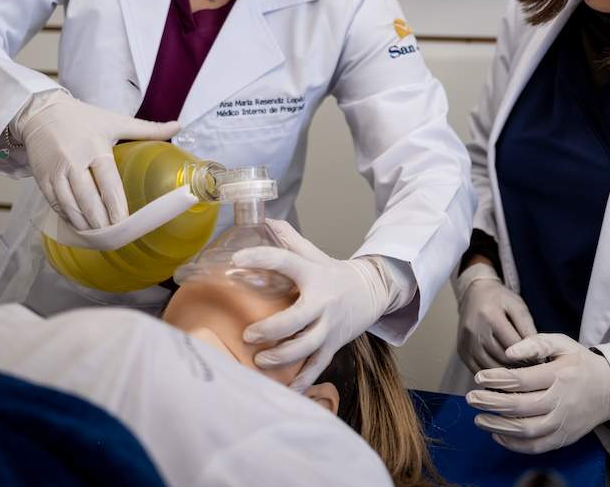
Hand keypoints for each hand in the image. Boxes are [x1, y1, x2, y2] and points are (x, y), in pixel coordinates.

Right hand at [13, 91, 179, 230]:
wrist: (42, 112)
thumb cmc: (84, 118)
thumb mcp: (116, 121)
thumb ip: (147, 128)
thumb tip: (178, 126)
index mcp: (96, 148)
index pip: (108, 182)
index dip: (116, 205)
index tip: (125, 222)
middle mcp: (74, 162)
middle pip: (89, 199)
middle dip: (101, 221)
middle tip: (114, 236)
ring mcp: (56, 172)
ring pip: (70, 205)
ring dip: (85, 223)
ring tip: (99, 236)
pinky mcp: (42, 179)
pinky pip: (55, 204)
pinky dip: (68, 217)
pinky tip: (80, 226)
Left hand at [233, 220, 397, 390]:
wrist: (372, 292)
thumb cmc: (335, 274)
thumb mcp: (315, 254)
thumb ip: (290, 240)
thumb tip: (265, 219)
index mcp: (313, 275)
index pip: (285, 261)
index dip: (261, 258)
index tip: (237, 260)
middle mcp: (323, 302)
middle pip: (298, 319)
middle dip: (272, 329)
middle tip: (248, 334)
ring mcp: (329, 326)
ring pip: (307, 347)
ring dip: (283, 356)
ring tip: (260, 360)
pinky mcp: (334, 345)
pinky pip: (318, 366)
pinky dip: (304, 381)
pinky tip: (287, 390)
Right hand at [454, 263, 536, 372]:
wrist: (474, 294)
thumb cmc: (500, 300)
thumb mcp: (517, 306)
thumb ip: (528, 328)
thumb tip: (539, 355)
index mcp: (490, 316)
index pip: (513, 345)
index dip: (529, 355)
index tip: (540, 361)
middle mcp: (474, 330)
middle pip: (501, 358)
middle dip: (520, 366)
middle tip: (532, 370)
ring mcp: (465, 342)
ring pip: (490, 368)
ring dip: (507, 374)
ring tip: (520, 373)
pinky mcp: (461, 351)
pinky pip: (478, 371)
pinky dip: (492, 376)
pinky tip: (504, 373)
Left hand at [466, 333, 609, 453]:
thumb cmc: (580, 363)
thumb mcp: (562, 343)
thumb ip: (535, 343)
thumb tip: (509, 351)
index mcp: (559, 374)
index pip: (522, 380)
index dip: (497, 379)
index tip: (479, 378)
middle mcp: (561, 400)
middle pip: (520, 406)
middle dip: (491, 403)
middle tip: (471, 398)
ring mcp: (563, 422)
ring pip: (526, 430)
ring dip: (498, 426)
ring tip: (479, 418)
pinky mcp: (563, 438)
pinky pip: (536, 446)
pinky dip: (514, 444)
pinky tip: (497, 435)